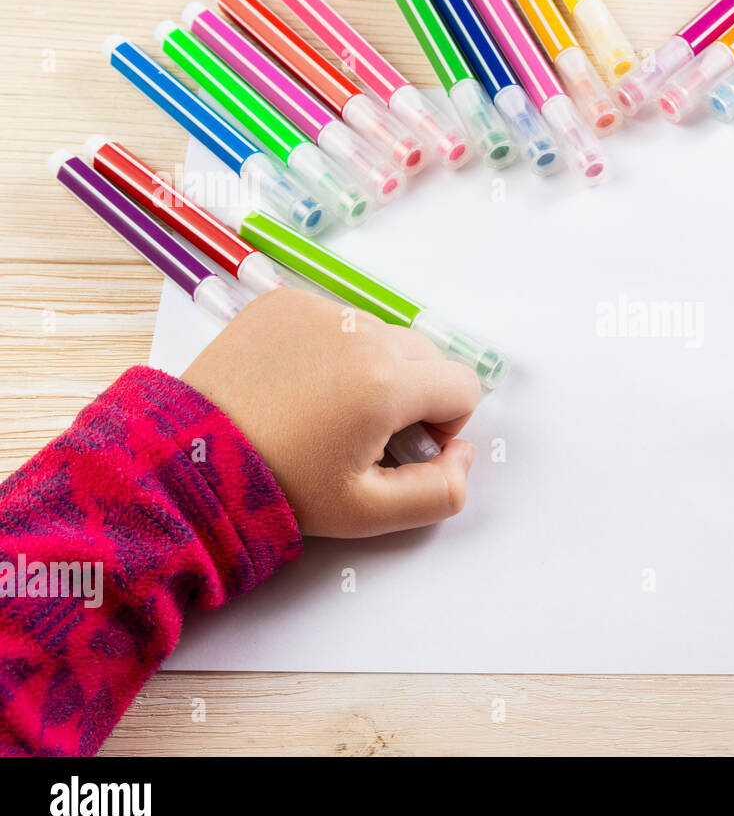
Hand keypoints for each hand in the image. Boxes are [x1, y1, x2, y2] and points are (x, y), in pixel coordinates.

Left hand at [182, 287, 479, 536]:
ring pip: (383, 336)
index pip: (463, 386)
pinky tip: (299, 385)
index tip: (403, 447)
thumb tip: (463, 455)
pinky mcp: (285, 302)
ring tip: (325, 409)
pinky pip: (337, 320)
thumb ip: (441, 492)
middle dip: (412, 395)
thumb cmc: (279, 486)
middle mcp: (360, 332)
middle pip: (427, 358)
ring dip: (373, 369)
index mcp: (388, 382)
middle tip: (364, 434)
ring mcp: (320, 310)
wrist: (189, 460)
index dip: (446, 425)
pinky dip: (332, 349)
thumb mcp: (369, 513)